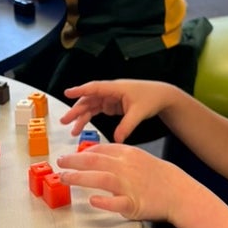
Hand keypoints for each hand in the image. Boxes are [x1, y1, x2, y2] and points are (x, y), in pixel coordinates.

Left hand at [57, 143, 184, 220]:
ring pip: (102, 178)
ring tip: (66, 178)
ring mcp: (130, 185)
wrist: (177, 191)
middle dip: (74, 161)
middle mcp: (126, 168)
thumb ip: (116, 154)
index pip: (100, 150)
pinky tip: (93, 201)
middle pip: (96, 161)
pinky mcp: (134, 203)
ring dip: (81, 178)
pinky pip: (118, 203)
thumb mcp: (137, 157)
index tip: (69, 156)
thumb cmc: (156, 175)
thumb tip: (94, 153)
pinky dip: (105, 202)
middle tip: (60, 163)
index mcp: (127, 155)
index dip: (81, 153)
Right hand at [60, 79, 175, 143]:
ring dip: (81, 117)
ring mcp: (111, 98)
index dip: (80, 90)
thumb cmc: (151, 98)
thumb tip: (117, 139)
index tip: (67, 93)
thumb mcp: (139, 113)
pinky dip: (90, 118)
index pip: (94, 88)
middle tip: (65, 121)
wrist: (161, 96)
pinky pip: (97, 111)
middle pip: (89, 99)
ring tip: (72, 130)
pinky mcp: (113, 104)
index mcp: (116, 88)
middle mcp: (111, 92)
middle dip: (76, 110)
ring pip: (91, 106)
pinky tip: (83, 127)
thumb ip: (127, 126)